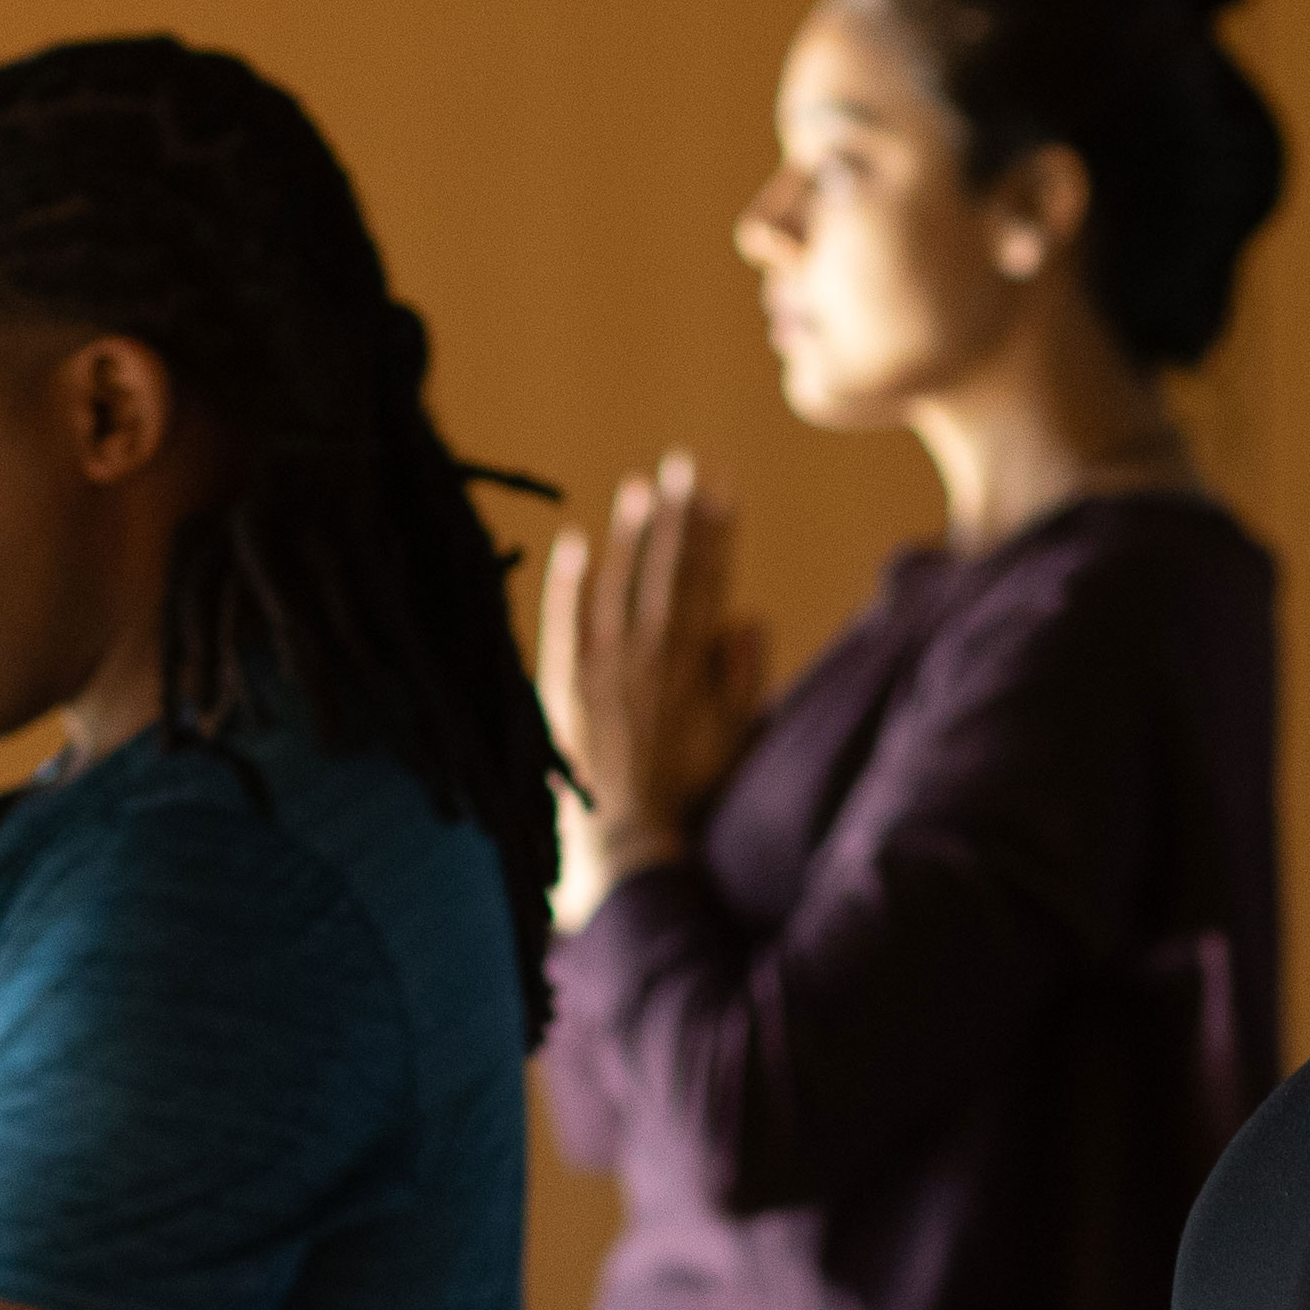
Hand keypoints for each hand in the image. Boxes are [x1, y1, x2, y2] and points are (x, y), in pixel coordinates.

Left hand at [536, 453, 765, 898]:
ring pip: (619, 586)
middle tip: (684, 465)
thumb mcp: (733, 737)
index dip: (716, 535)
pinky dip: (568, 584)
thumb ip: (741, 676)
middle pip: (667, 572)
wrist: (627, 843)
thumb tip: (745, 616)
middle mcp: (649, 656)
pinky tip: (574, 542)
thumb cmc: (685, 793)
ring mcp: (604, 669)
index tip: (721, 490)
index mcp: (693, 665)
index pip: (708, 583)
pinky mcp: (564, 687)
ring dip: (631, 536)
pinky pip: (565, 624)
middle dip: (679, 516)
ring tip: (640, 488)